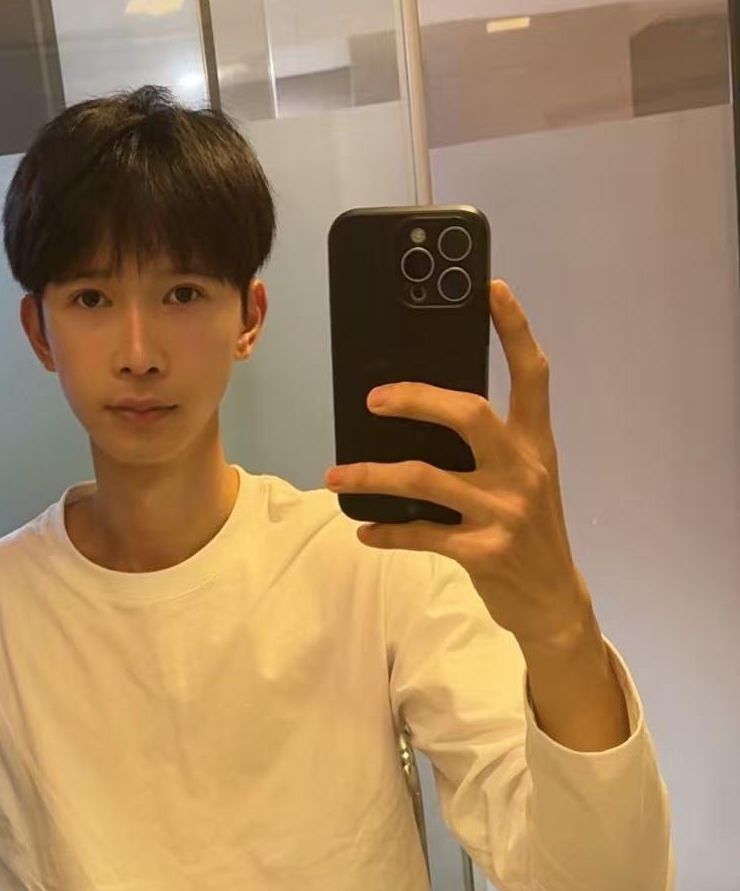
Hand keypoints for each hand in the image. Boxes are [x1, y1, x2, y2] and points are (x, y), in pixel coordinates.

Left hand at [325, 280, 593, 651]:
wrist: (554, 602)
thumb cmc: (528, 530)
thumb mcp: (525, 479)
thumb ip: (491, 445)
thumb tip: (423, 411)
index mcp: (536, 443)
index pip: (532, 375)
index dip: (513, 329)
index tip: (491, 289)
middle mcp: (524, 470)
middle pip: (469, 414)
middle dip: (416, 398)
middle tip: (373, 398)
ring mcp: (504, 512)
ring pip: (426, 478)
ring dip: (372, 474)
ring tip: (336, 474)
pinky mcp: (483, 553)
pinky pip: (421, 534)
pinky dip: (386, 531)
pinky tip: (363, 527)